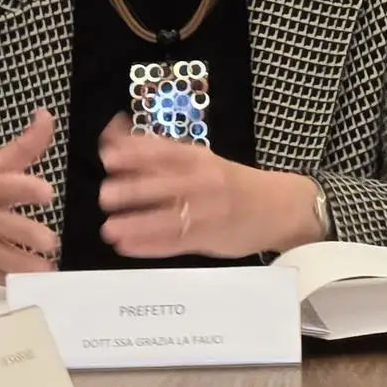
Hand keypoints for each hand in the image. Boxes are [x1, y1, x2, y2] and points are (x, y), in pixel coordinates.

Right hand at [0, 109, 58, 286]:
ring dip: (35, 266)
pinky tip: (31, 279)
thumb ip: (22, 148)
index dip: (29, 189)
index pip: (6, 186)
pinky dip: (19, 282)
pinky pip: (2, 281)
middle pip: (15, 230)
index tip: (48, 194)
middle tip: (50, 241)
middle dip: (40, 238)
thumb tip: (48, 115)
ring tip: (48, 264)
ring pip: (12, 262)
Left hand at [97, 117, 323, 257]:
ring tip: (110, 229)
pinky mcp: (209, 239)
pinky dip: (150, 247)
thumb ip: (160, 154)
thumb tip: (111, 139)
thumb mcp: (202, 161)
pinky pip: (176, 244)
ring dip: (137, 225)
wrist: (281, 208)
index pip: (166, 153)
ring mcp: (208, 214)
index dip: (136, 154)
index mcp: (201, 160)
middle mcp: (205, 184)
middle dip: (134, 191)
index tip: (109, 157)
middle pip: (166, 186)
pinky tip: (127, 247)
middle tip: (106, 196)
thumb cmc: (233, 182)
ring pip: (169, 219)